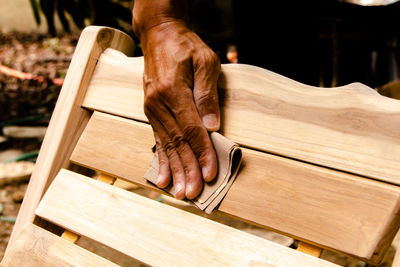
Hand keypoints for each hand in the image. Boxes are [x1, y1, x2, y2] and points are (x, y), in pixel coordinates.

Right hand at [138, 21, 220, 199]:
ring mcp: (152, 109)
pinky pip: (157, 140)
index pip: (191, 129)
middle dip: (187, 170)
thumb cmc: (186, 47)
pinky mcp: (151, 112)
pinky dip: (161, 160)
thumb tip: (212, 127)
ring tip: (178, 193)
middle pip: (176, 142)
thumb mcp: (205, 63)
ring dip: (174, 170)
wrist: (159, 36)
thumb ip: (206, 95)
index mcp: (172, 91)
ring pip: (166, 145)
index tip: (210, 173)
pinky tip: (162, 177)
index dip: (202, 153)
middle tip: (192, 194)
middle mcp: (158, 104)